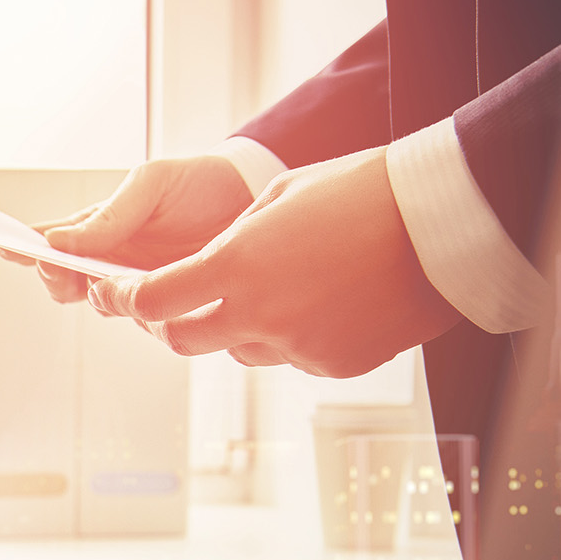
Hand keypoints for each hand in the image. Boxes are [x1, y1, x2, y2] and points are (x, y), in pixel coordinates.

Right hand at [0, 154, 254, 302]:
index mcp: (97, 226)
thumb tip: (58, 242)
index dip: (23, 248)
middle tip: (67, 276)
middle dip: (57, 280)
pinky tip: (150, 301)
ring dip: (100, 299)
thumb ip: (109, 215)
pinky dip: (141, 315)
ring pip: (100, 306)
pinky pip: (143, 320)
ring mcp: (136, 285)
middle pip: (62, 281)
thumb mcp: (152, 184)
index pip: (50, 240)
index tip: (7, 250)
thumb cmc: (197, 183)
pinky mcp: (167, 306)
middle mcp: (109, 260)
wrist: (254, 202)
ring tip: (110, 284)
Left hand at [86, 147, 461, 377]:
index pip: (152, 301)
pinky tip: (319, 300)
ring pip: (238, 349)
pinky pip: (291, 356)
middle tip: (173, 301)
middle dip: (170, 320)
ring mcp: (297, 346)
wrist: (443, 224)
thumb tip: (206, 267)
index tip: (117, 292)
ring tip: (271, 285)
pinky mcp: (333, 365)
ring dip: (235, 326)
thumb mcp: (276, 199)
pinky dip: (289, 335)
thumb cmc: (361, 194)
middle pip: (181, 339)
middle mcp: (258, 315)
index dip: (127, 299)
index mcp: (235, 267)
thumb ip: (230, 242)